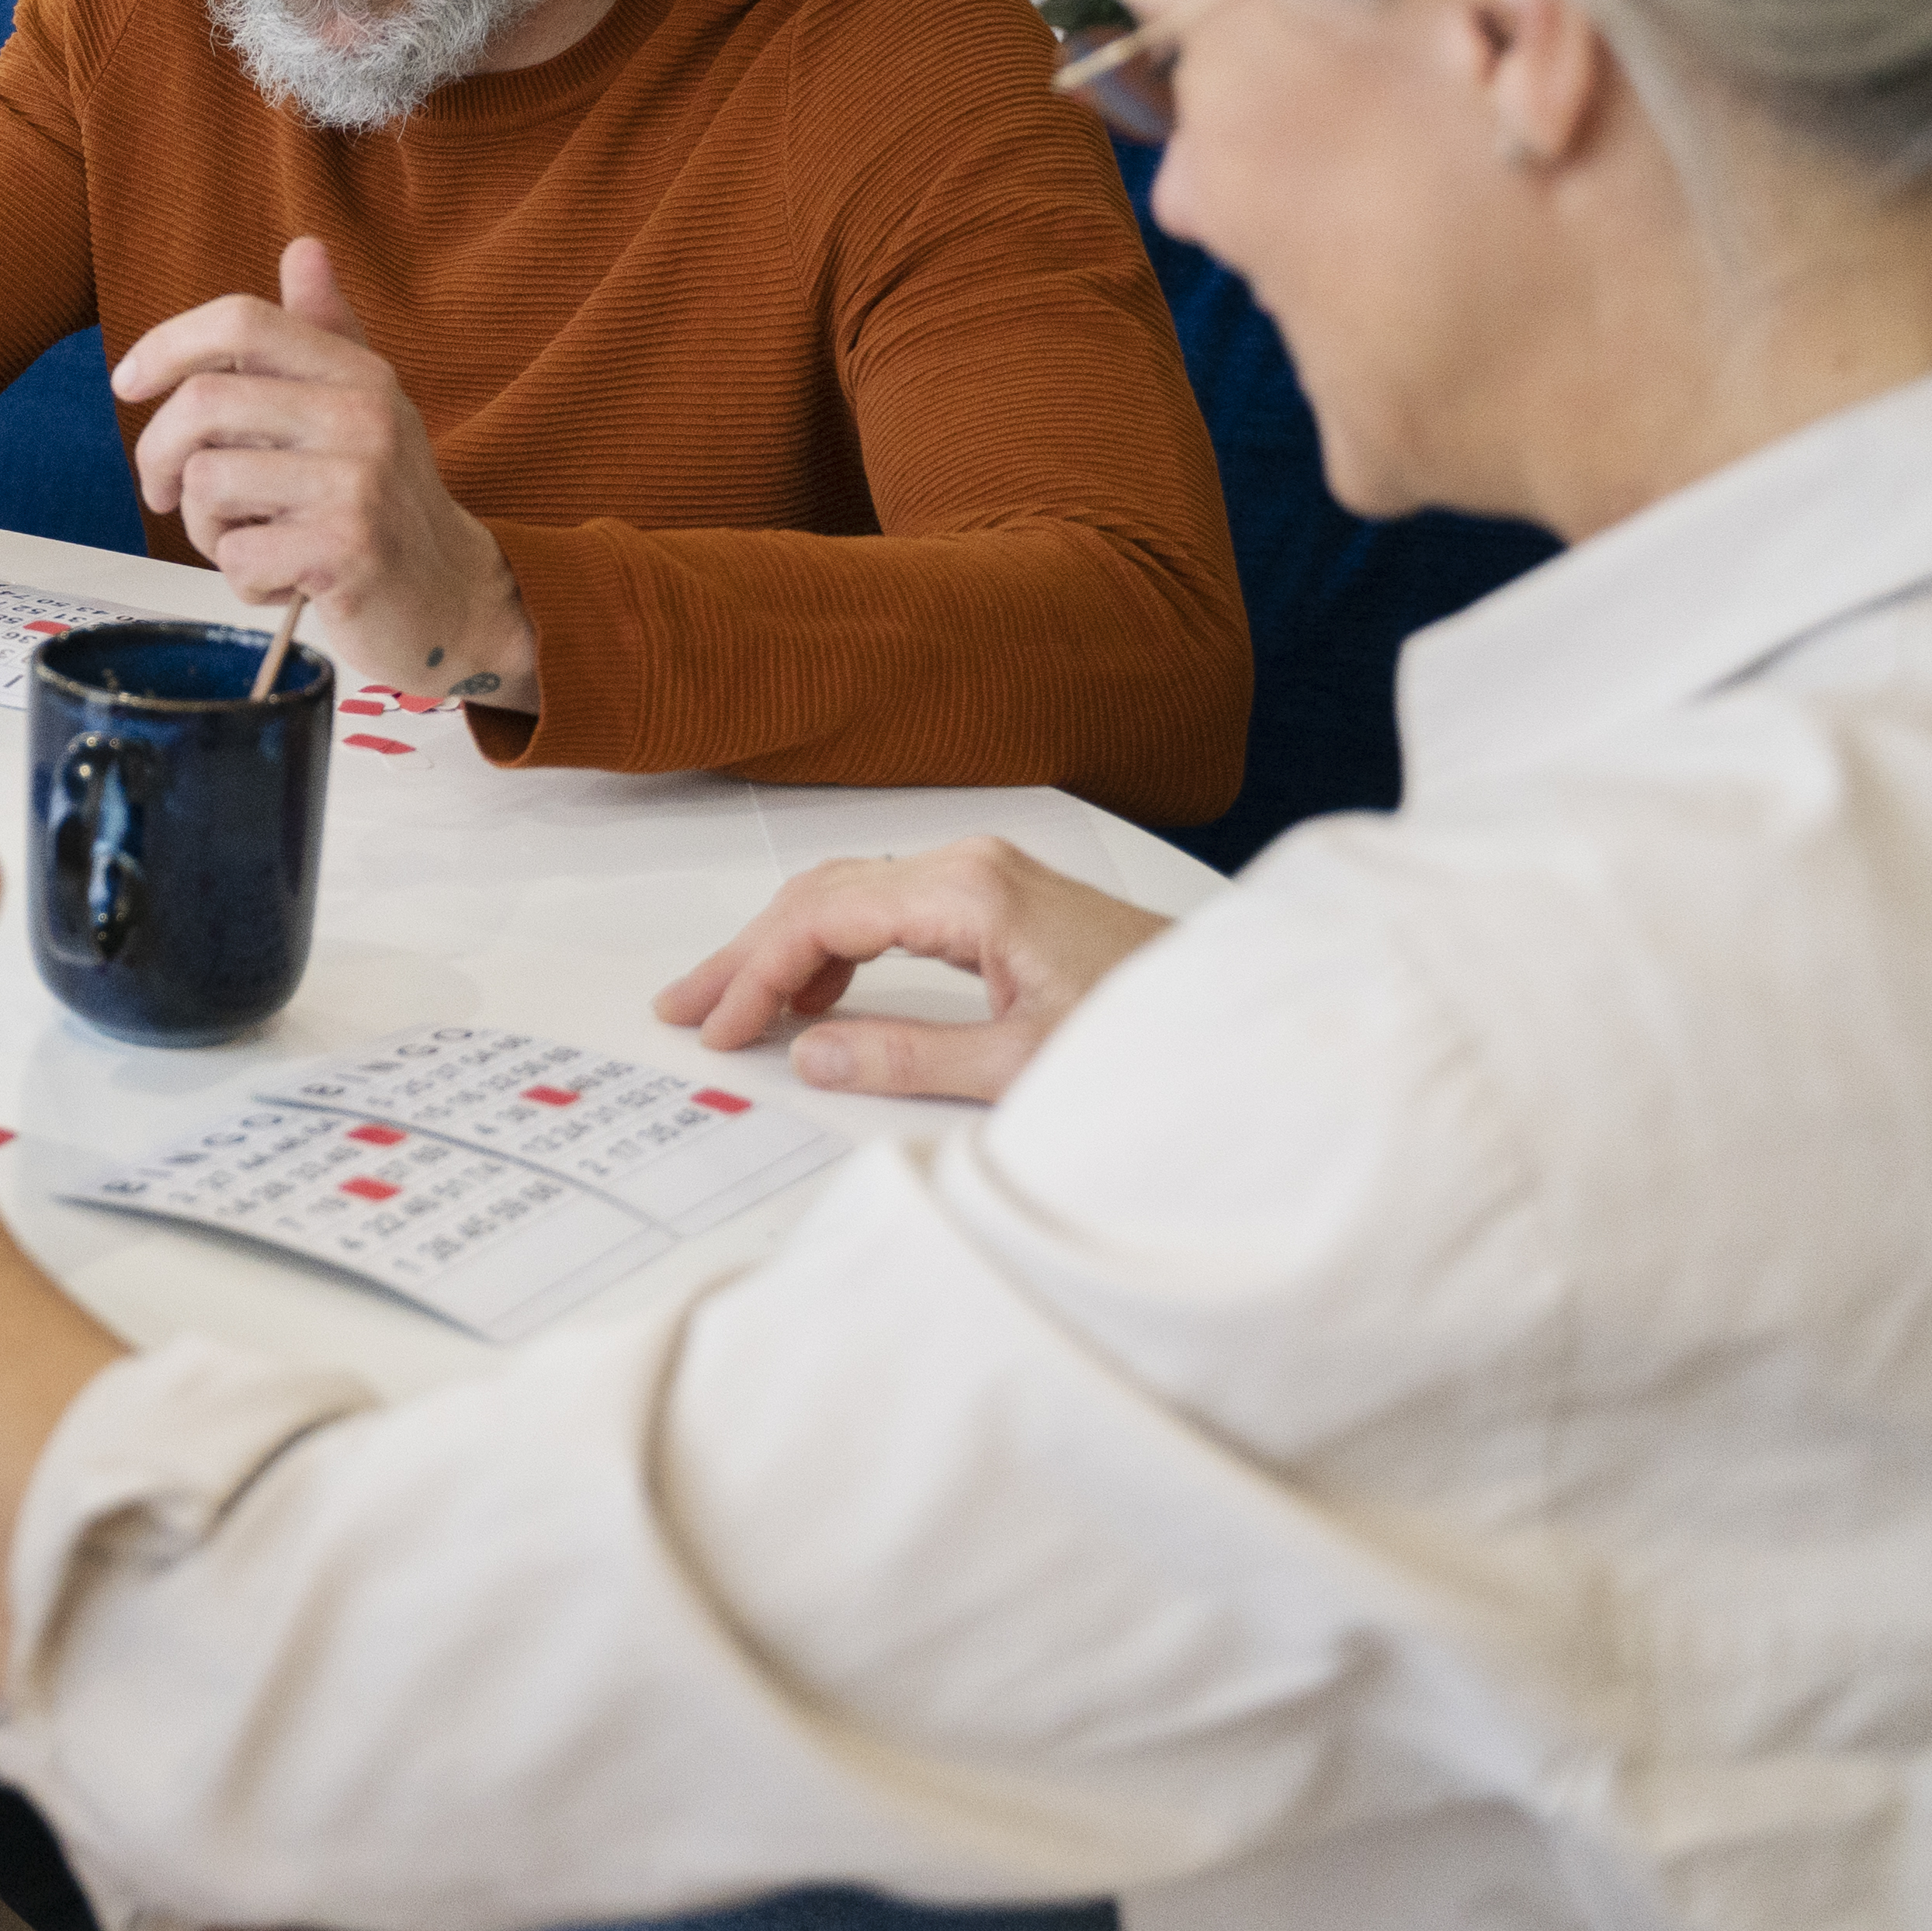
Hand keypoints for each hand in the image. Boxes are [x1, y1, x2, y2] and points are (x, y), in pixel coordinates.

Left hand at [113, 239, 527, 707]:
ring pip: (206, 486)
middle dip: (159, 457)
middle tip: (166, 493)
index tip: (127, 383)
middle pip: (201, 405)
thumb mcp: (361, 406)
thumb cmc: (383, 501)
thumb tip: (304, 246)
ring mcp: (359, 484)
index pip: (241, 322)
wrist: (450, 599)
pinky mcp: (347, 553)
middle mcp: (363, 416)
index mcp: (357, 372)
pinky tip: (286, 580)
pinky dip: (243, 580)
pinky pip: (235, 558)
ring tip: (252, 540)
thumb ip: (324, 331)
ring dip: (204, 530)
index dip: (166, 346)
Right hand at [651, 834, 1171, 1101]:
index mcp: (967, 892)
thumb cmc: (1154, 1029)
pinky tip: (818, 995)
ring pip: (848, 895)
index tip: (719, 1025)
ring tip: (733, 1004)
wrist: (1245, 1018)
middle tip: (686, 1005)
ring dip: (784, 949)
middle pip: (821, 894)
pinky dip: (836, 947)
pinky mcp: (997, 899)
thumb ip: (904, 1057)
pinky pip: (887, 907)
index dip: (758, 973)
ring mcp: (984, 877)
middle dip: (747, 952)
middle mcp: (969, 867)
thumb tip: (810, 1055)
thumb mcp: (1021, 1063)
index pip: (822, 917)